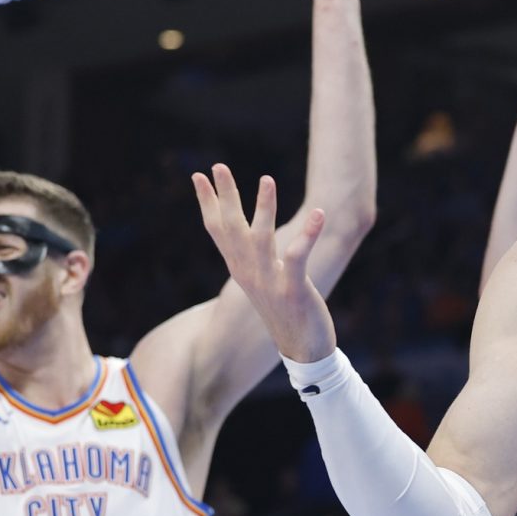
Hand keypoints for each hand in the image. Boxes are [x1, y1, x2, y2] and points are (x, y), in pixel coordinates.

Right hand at [192, 166, 335, 362]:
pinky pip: (298, 258)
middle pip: (232, 229)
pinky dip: (308, 235)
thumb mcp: (261, 280)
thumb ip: (251, 256)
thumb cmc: (285, 309)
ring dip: (264, 209)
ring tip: (267, 179)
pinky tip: (319, 213)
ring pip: (261, 239)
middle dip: (226, 196)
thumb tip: (241, 234)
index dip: (207, 202)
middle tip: (218, 166)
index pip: (217, 230)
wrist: (303, 348)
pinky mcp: (293, 290)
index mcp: (240, 268)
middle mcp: (249, 273)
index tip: (198, 176)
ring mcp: (269, 282)